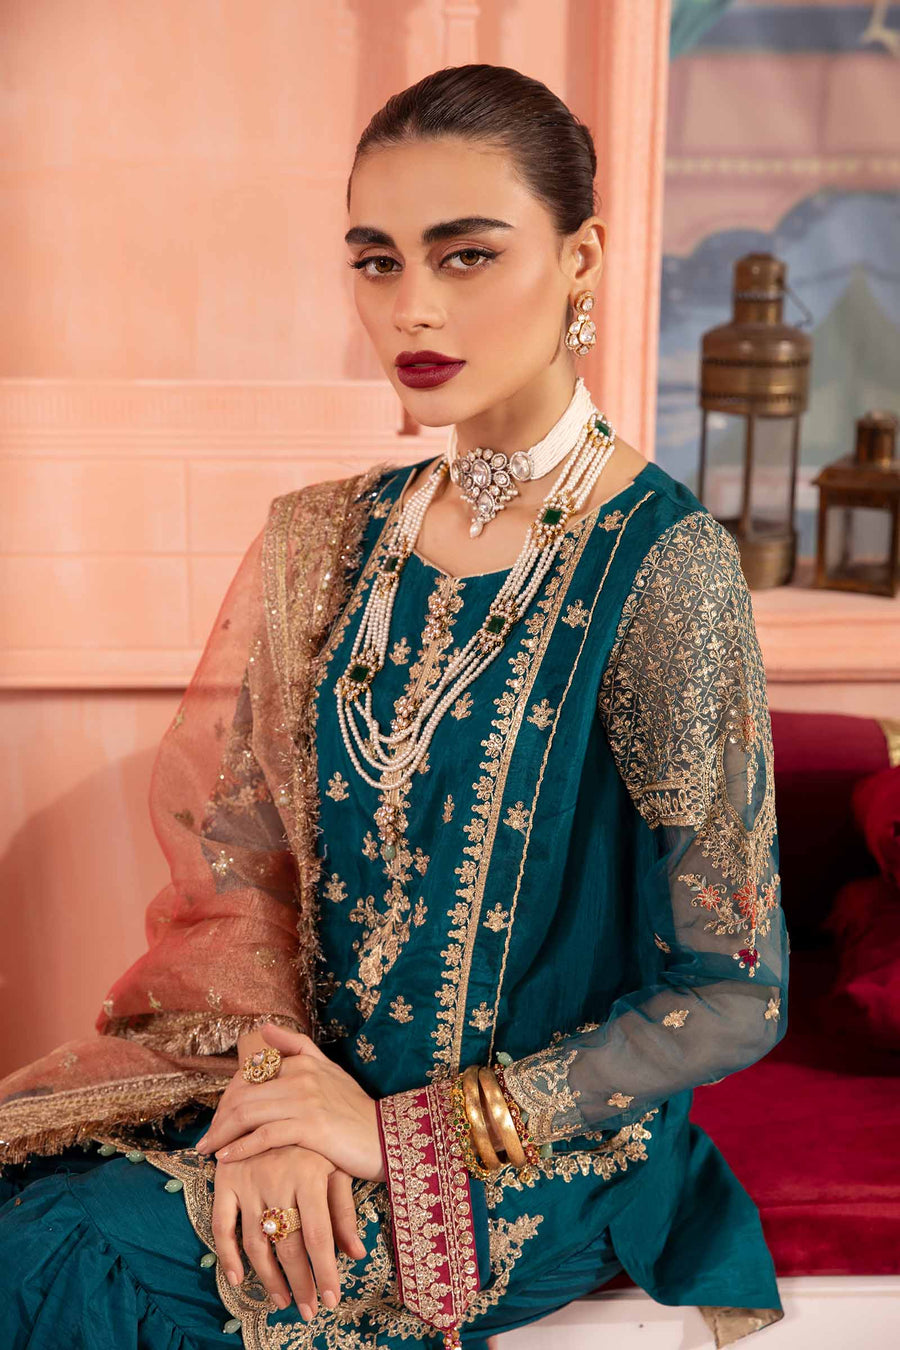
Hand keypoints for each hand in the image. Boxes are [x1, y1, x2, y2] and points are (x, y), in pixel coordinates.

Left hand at [195, 1023, 385, 1182]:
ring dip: (221, 1134)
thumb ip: (297, 1047)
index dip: (227, 1098)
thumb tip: (264, 1026)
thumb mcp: (328, 1070)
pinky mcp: (310, 1126)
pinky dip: (240, 1148)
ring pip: (248, 1113)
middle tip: (207, 1140)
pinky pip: (264, 1135)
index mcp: (302, 1061)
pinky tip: (226, 1159)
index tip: (218, 1120)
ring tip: (208, 1150)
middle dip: (218, 1118)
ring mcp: (305, 1100)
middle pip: (242, 1094)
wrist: (384, 1136)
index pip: (248, 1075)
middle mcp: (301, 1076)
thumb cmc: (353, 1109)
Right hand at [212, 1141, 366, 1318]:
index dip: (325, 1271)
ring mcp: (247, 1180)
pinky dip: (227, 1255)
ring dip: (268, 1278)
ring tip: (283, 1302)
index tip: (332, 1300)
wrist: (275, 1096)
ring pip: (256, 1242)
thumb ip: (343, 1210)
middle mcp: (276, 1177)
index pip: (318, 1234)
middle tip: (309, 1311)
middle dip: (300, 1283)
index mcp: (309, 1172)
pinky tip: (238, 1280)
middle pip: (288, 1244)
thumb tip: (357, 1253)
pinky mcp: (225, 1180)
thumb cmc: (313, 1139)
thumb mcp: (335, 1166)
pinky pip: (221, 1226)